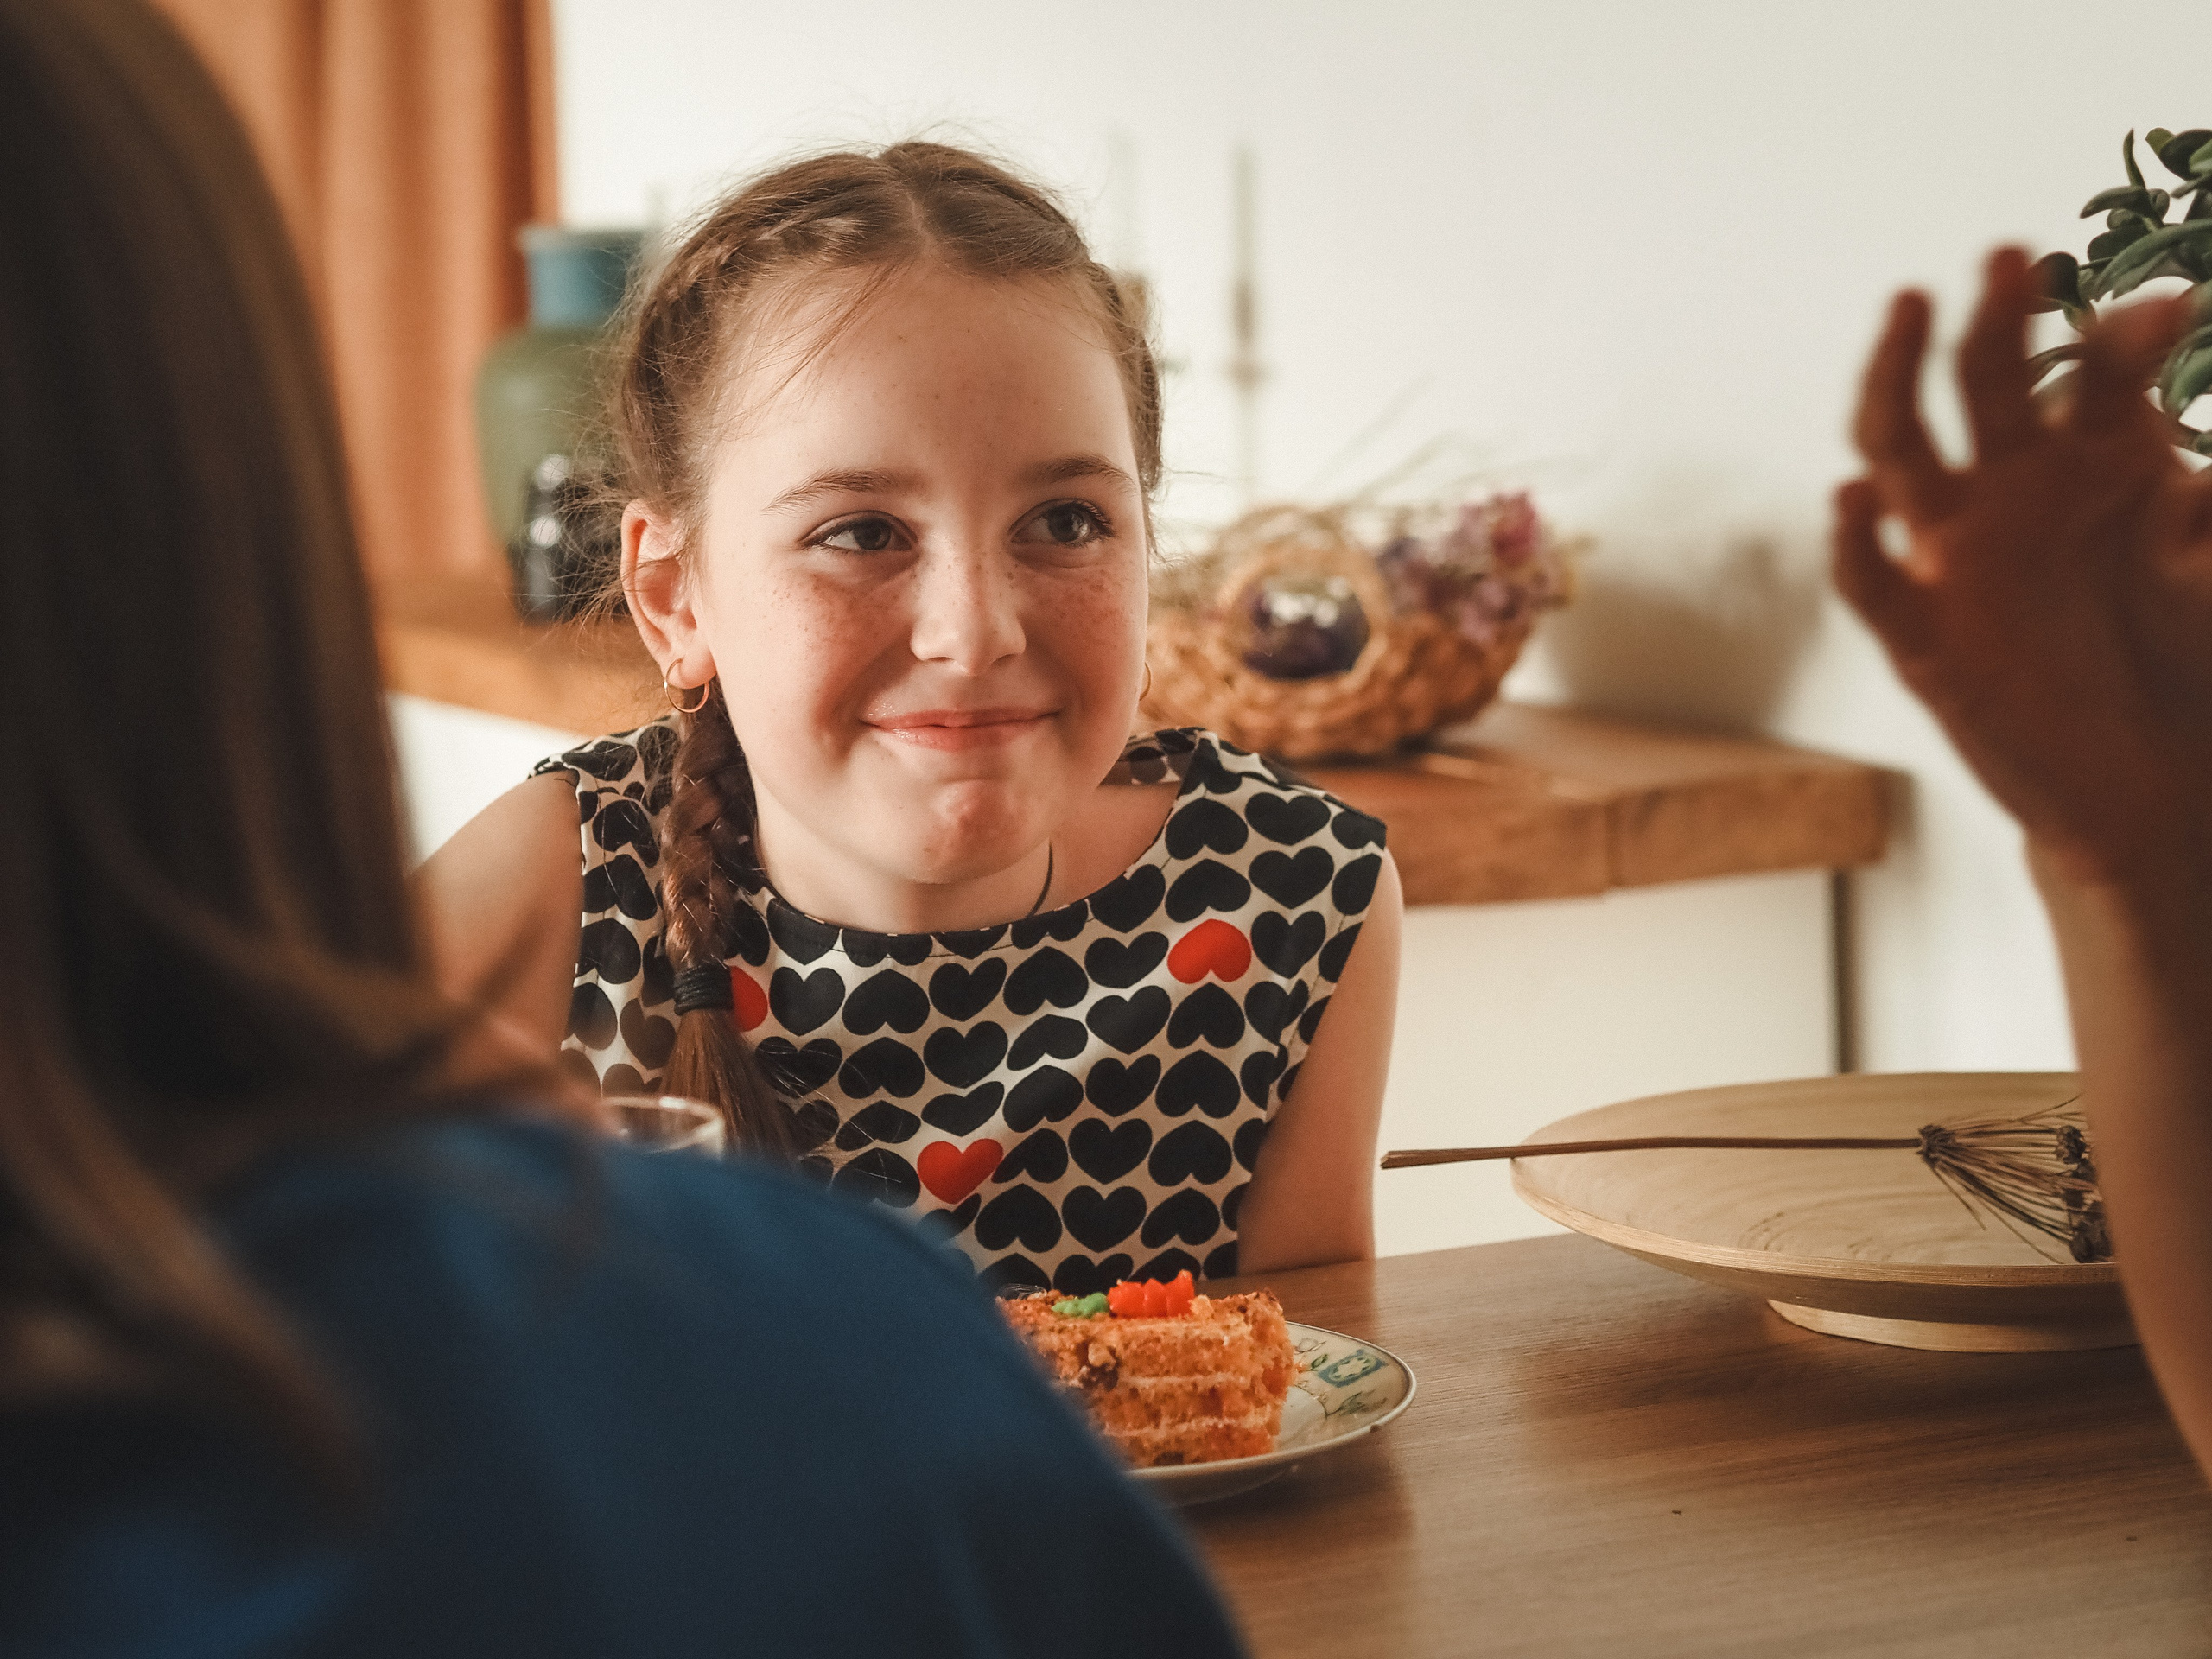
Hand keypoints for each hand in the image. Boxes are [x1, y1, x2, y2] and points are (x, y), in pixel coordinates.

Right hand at [1836, 248, 2211, 887]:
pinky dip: (1856, 541)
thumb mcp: (2208, 568)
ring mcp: (1958, 559)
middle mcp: (2015, 496)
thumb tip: (2180, 407)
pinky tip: (1853, 498)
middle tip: (2011, 257)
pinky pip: (1872, 582)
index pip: (2093, 377)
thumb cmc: (2188, 662)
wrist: (2155, 781)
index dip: (2121, 341)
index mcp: (2094, 465)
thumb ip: (2193, 511)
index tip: (2171, 309)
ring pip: (1902, 449)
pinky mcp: (1923, 637)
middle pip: (1985, 383)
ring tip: (1909, 310)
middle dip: (1995, 319)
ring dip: (1896, 378)